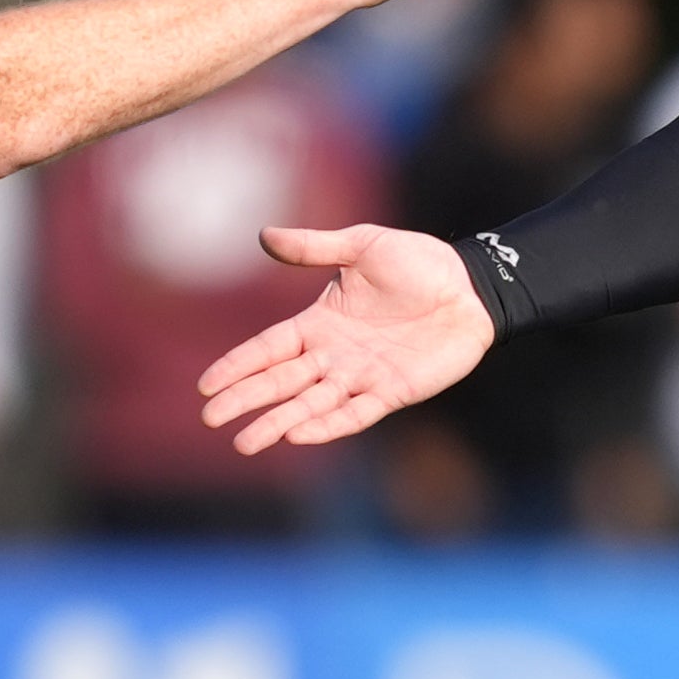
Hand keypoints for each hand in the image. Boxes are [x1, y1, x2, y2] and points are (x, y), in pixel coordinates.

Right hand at [198, 224, 499, 451]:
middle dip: (246, 400)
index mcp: (320, 321)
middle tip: (211, 419)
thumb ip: (315, 248)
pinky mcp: (392, 392)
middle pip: (281, 382)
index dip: (238, 366)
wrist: (472, 285)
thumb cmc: (419, 263)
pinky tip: (298, 435)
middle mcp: (334, 355)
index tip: (206, 386)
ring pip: (310, 404)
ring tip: (246, 443)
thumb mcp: (363, 246)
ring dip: (278, 422)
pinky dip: (327, 425)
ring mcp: (361, 376)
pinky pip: (354, 413)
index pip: (268, 349)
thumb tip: (264, 236)